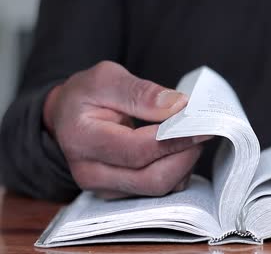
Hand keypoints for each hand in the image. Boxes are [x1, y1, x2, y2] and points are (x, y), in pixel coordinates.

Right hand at [43, 61, 210, 198]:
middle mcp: (90, 172)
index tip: (202, 126)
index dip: (175, 139)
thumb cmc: (86, 95)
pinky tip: (178, 150)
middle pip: (152, 180)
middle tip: (202, 132)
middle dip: (185, 156)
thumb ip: (140, 91)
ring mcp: (104, 188)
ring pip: (159, 189)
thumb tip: (177, 106)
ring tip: (190, 137)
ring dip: (184, 164)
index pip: (138, 150)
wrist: (67, 117)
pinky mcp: (119, 193)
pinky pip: (158, 190)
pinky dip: (176, 171)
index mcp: (83, 139)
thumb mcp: (106, 78)